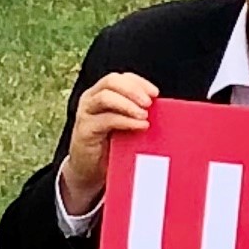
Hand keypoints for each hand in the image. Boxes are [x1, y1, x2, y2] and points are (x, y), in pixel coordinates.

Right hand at [59, 71, 155, 220]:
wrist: (89, 171)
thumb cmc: (110, 145)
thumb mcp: (124, 125)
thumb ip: (136, 114)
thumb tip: (163, 109)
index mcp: (102, 93)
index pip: (121, 78)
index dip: (139, 82)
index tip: (155, 93)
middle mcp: (91, 99)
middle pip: (111, 81)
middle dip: (133, 89)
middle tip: (149, 102)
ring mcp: (86, 113)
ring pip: (106, 97)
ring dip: (128, 104)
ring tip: (145, 115)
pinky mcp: (85, 130)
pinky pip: (106, 120)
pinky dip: (125, 121)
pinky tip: (139, 126)